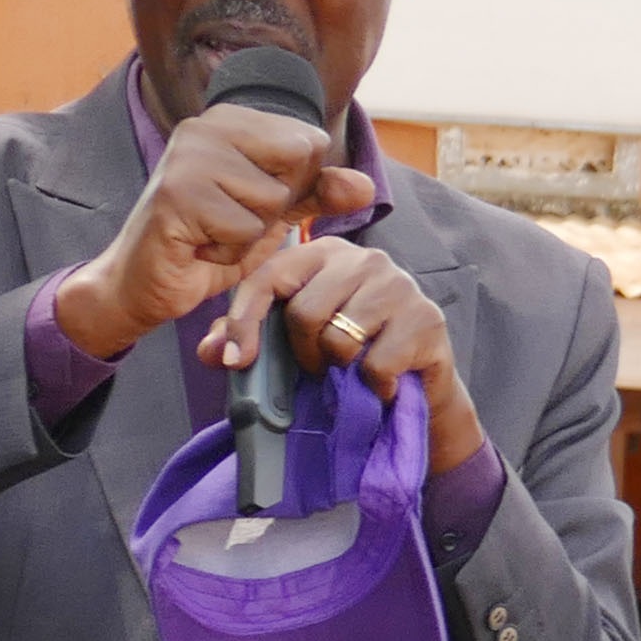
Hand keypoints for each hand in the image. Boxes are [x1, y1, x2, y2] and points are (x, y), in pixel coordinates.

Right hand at [59, 86, 369, 359]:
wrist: (149, 282)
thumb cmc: (212, 240)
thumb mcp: (275, 214)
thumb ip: (318, 194)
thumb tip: (366, 186)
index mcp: (231, 119)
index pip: (310, 142)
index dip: (296, 184)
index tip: (251, 199)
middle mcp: (206, 126)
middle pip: (297, 163)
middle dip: (277, 207)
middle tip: (233, 218)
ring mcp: (187, 156)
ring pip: (272, 199)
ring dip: (250, 233)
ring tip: (213, 233)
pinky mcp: (177, 194)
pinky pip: (244, 228)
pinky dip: (229, 250)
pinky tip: (199, 246)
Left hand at [223, 223, 485, 482]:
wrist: (421, 386)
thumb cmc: (352, 355)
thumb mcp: (295, 341)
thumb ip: (251, 339)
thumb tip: (212, 351)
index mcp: (326, 253)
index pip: (270, 277)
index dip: (244, 321)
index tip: (235, 361)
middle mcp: (366, 260)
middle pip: (305, 311)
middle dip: (303, 352)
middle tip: (316, 367)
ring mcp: (400, 286)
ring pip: (340, 338)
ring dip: (339, 368)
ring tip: (350, 370)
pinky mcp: (428, 319)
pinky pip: (376, 362)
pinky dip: (373, 384)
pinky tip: (382, 381)